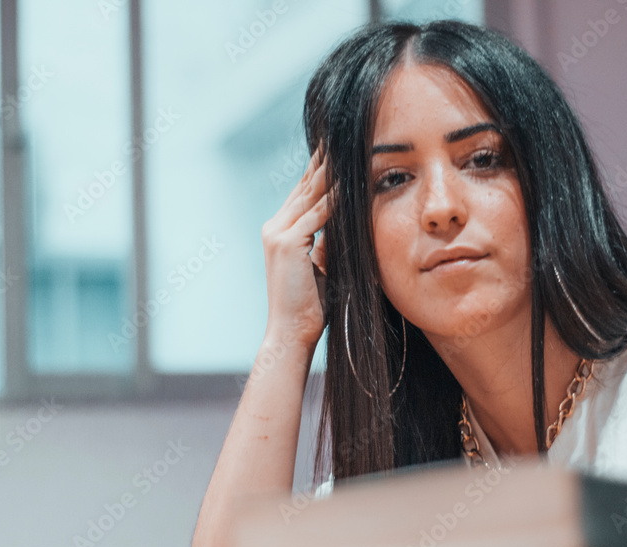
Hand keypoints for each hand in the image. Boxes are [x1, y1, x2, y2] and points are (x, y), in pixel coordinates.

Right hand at [261, 144, 332, 350]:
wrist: (290, 333)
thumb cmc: (310, 308)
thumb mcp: (321, 268)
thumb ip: (327, 244)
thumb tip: (344, 227)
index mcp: (281, 232)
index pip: (304, 193)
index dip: (320, 170)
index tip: (338, 148)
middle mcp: (275, 227)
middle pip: (306, 185)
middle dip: (326, 160)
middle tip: (344, 133)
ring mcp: (278, 234)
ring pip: (311, 195)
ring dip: (332, 171)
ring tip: (350, 147)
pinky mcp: (287, 244)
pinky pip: (318, 214)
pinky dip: (336, 198)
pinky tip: (351, 183)